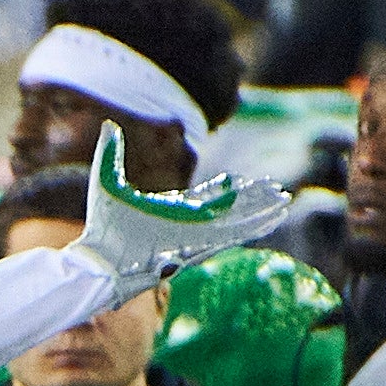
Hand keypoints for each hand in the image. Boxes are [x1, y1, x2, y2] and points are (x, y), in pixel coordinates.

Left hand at [74, 123, 294, 301]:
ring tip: (284, 202)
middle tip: (276, 190)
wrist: (101, 260)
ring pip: (237, 220)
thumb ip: (110, 154)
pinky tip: (273, 219)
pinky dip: (254, 226)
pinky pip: (233, 235)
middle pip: (229, 208)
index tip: (236, 180)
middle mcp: (187, 223)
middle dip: (253, 199)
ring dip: (261, 210)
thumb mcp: (106, 183)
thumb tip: (109, 126)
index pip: (204, 198)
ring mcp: (194, 235)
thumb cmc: (101, 228)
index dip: (223, 189)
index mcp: (171, 210)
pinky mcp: (199, 245)